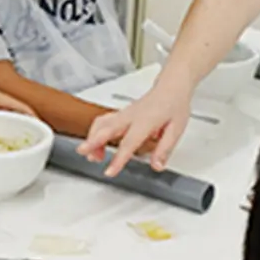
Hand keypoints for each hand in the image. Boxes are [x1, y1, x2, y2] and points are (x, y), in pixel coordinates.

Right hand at [79, 76, 193, 175]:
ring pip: (101, 123)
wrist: (171, 87)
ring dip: (92, 138)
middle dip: (92, 141)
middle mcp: (131, 116)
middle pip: (107, 128)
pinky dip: (94, 133)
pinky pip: (103, 121)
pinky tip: (95, 145)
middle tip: (83, 152)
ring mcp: (124, 114)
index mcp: (146, 121)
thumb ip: (164, 149)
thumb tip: (157, 166)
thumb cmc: (174, 106)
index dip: (118, 158)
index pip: (129, 142)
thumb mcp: (176, 130)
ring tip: (92, 156)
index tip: (109, 171)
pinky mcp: (120, 114)